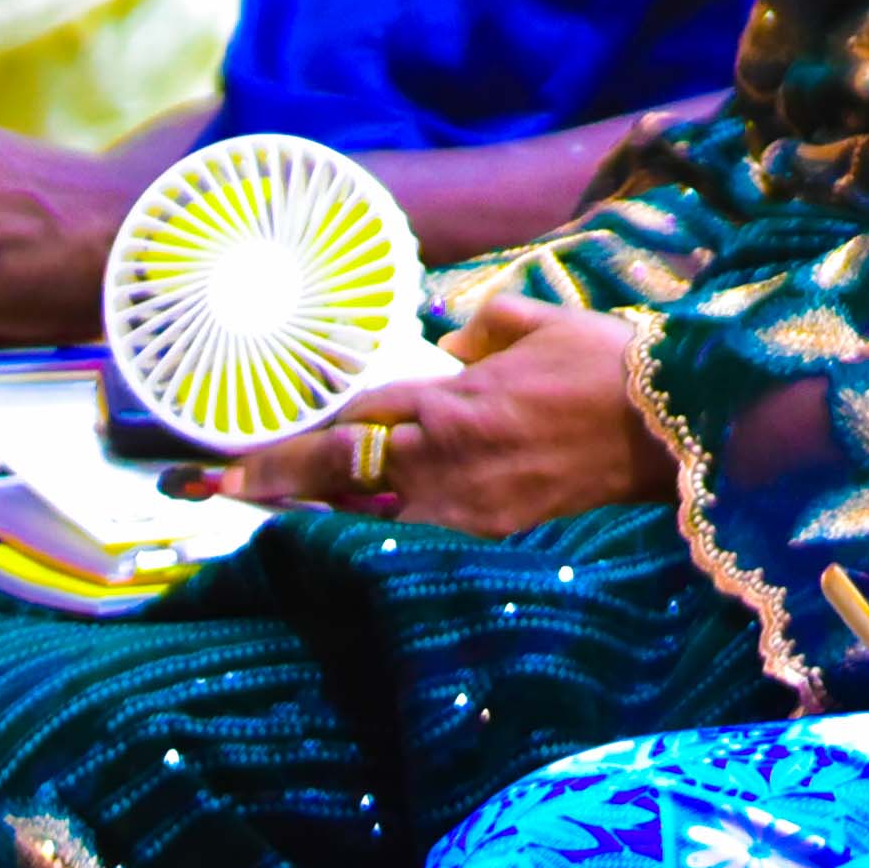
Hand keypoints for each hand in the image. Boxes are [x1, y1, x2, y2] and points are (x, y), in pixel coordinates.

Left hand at [215, 293, 658, 535]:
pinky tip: (344, 545)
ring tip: (260, 517)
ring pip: (360, 517)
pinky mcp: (489, 539)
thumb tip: (451, 343)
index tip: (226, 453)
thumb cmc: (605, 366)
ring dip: (308, 519)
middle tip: (201, 491)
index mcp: (443, 398)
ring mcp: (460, 508)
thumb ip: (481, 327)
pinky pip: (412, 541)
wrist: (667, 430)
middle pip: (329, 476)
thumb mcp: (538, 321)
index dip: (282, 437)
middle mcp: (436, 457)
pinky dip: (371, 541)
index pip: (342, 420)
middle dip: (263, 485)